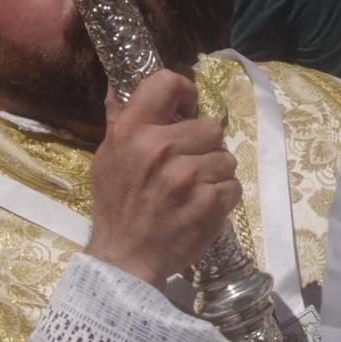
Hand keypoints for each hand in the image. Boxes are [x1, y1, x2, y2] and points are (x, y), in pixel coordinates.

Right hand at [83, 70, 239, 288]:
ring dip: (215, 173)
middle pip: (211, 127)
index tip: (186, 108)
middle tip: (188, 166)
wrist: (126, 258)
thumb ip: (120, 123)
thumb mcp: (107, 159)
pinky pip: (234, 186)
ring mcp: (188, 176)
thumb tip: (120, 88)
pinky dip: (223, 197)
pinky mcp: (210, 201)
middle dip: (204, 146)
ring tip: (194, 190)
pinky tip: (202, 206)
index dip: (184, 92)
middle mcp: (161, 148)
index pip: (166, 83)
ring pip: (226, 158)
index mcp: (133, 132)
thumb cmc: (117, 206)